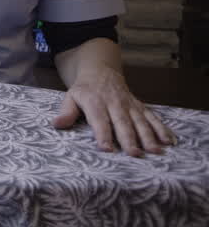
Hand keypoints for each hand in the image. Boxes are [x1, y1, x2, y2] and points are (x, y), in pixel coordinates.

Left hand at [52, 63, 176, 155]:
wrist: (101, 72)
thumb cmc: (84, 90)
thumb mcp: (70, 97)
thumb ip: (66, 112)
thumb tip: (56, 124)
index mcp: (95, 102)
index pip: (99, 120)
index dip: (103, 134)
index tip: (107, 149)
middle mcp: (115, 103)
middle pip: (123, 123)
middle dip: (129, 138)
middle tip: (135, 154)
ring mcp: (130, 105)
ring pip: (140, 121)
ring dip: (149, 136)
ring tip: (155, 151)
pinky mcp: (140, 106)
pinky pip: (152, 117)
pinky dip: (162, 128)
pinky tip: (169, 141)